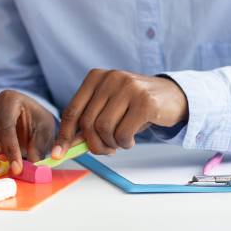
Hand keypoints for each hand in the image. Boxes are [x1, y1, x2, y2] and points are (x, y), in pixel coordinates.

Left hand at [51, 70, 187, 157]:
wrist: (172, 96)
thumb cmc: (134, 106)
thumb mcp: (109, 108)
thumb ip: (88, 122)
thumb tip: (65, 147)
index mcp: (95, 77)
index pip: (72, 110)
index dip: (64, 135)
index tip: (58, 154)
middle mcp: (110, 78)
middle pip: (87, 123)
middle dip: (94, 144)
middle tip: (106, 150)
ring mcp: (128, 87)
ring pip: (104, 129)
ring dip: (111, 144)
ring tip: (121, 142)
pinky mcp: (145, 101)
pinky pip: (123, 133)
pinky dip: (124, 143)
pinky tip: (131, 139)